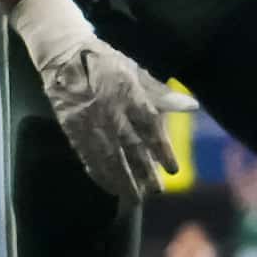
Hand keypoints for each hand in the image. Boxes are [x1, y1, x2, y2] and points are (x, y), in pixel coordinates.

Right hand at [7, 0, 173, 199]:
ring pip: (108, 157)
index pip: (150, 128)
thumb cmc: (107, 62)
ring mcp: (90, 124)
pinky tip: (109, 186)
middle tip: (156, 191)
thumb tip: (191, 106)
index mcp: (129, 95)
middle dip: (144, 172)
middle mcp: (111, 113)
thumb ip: (161, 93)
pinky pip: (87, 157)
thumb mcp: (136, 71)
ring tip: (135, 198)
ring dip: (122, 180)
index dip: (162, 150)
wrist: (66, 58)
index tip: (173, 169)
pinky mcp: (72, 131)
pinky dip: (99, 174)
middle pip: (130, 148)